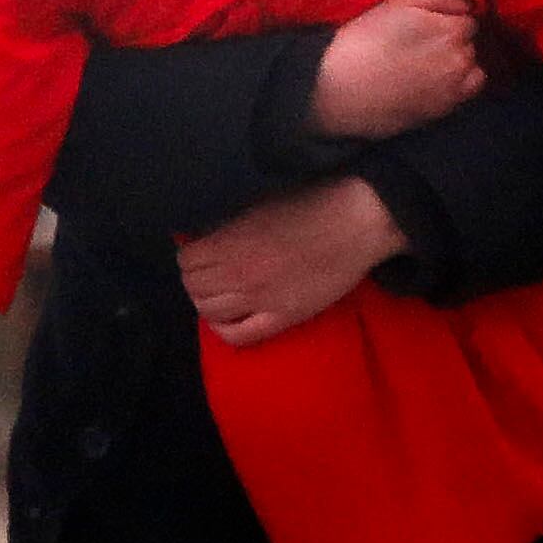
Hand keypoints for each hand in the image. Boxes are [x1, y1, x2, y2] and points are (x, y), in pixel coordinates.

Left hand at [180, 179, 407, 347]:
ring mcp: (260, 301)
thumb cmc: (309, 205)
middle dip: (195, 278)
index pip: (187, 261)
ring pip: (209, 313)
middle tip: (208, 272)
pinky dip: (224, 329)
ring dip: (207, 301)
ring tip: (219, 292)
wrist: (354, 223)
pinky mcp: (282, 318)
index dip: (188, 256)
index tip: (197, 252)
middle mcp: (239, 275)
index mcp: (232, 243)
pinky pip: (238, 337)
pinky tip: (228, 318)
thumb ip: (227, 227)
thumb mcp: (257, 206)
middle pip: (194, 288)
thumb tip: (200, 238)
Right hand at [310, 0, 483, 139]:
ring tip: (431, 63)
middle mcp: (461, 58)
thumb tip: (470, 4)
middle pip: (471, 42)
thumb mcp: (400, 3)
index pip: (469, 17)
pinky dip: (460, 83)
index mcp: (451, 29)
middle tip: (424, 42)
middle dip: (454, 39)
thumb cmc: (365, 40)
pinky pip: (469, 90)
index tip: (429, 23)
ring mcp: (455, 87)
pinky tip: (438, 81)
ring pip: (473, 66)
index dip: (448, 18)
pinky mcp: (446, 109)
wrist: (342, 90)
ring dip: (459, 61)